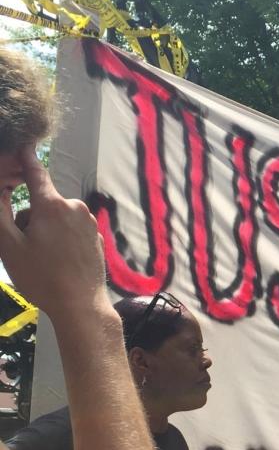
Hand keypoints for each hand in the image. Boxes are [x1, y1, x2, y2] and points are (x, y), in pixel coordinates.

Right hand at [0, 146, 108, 320]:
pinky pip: (72, 231)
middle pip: (43, 202)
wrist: (81, 305)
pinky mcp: (97, 238)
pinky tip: (60, 262)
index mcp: (53, 205)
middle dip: (31, 217)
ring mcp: (90, 224)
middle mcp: (76, 208)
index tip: (24, 144)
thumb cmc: (42, 277)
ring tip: (44, 258)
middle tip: (27, 246)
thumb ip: (0, 212)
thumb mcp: (9, 245)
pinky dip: (62, 240)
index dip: (26, 159)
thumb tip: (1, 190)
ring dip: (46, 230)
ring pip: (58, 218)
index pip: (36, 173)